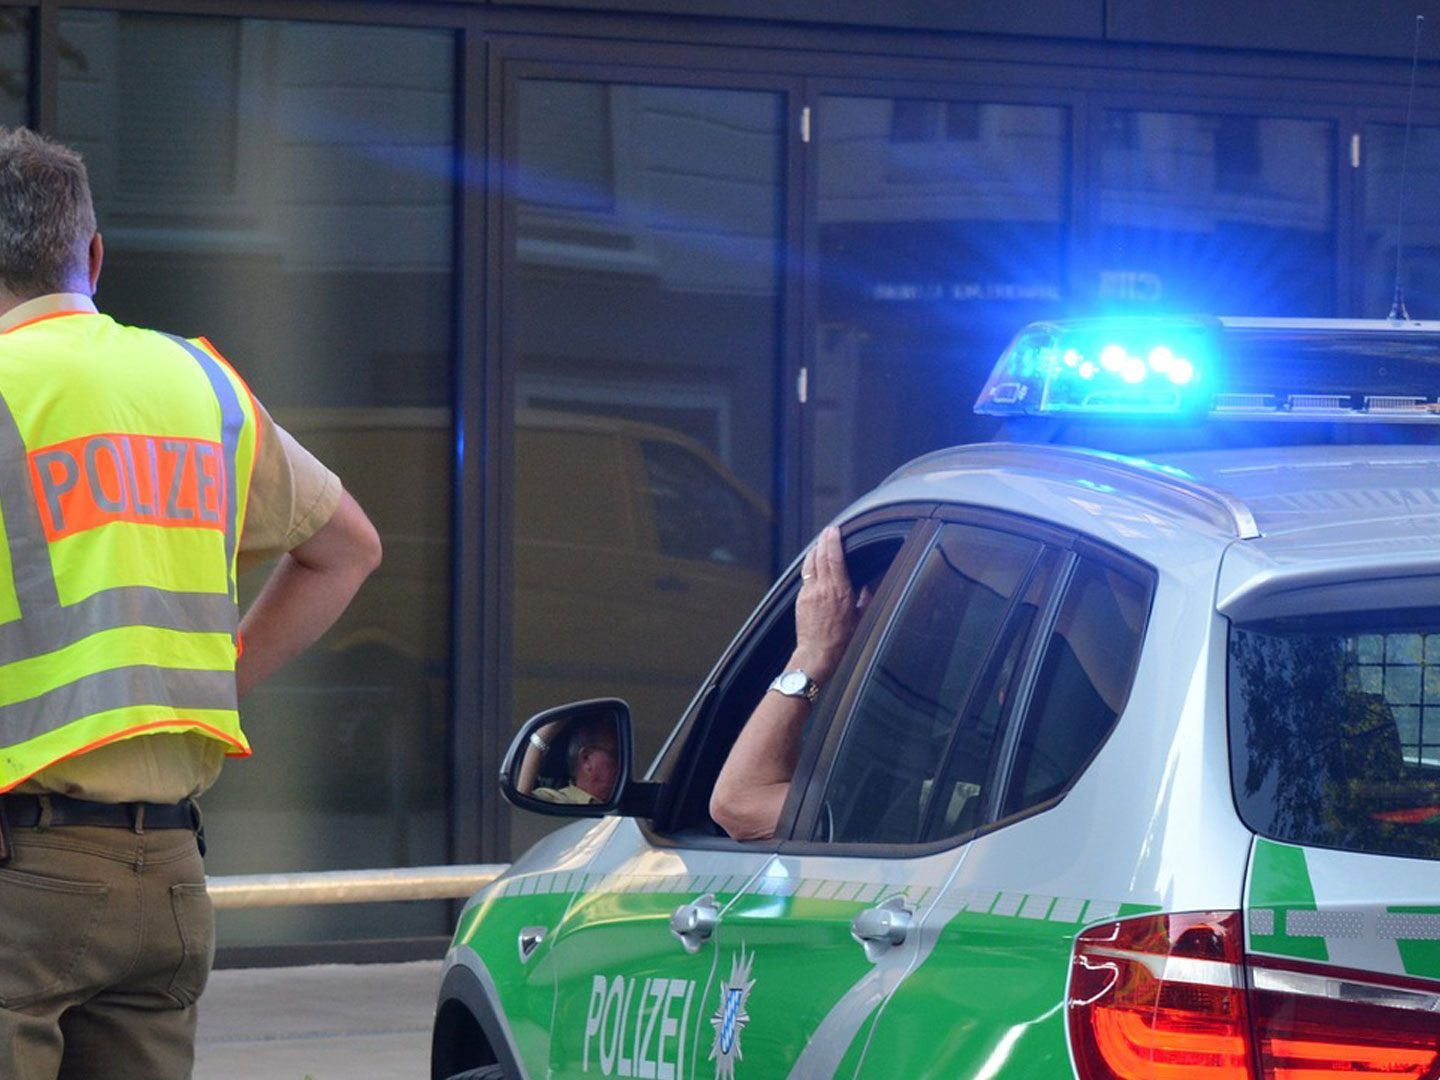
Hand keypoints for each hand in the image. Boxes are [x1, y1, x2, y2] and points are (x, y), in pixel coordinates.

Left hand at [792, 526, 860, 682]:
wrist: (818, 653)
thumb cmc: (841, 640)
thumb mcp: (861, 618)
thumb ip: (866, 599)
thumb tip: (869, 587)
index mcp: (840, 591)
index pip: (835, 557)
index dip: (833, 541)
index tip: (835, 530)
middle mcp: (823, 588)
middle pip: (820, 555)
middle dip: (823, 540)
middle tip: (828, 531)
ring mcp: (809, 593)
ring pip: (810, 564)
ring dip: (814, 551)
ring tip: (820, 543)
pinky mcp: (800, 599)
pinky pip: (805, 576)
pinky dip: (810, 566)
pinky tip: (813, 565)